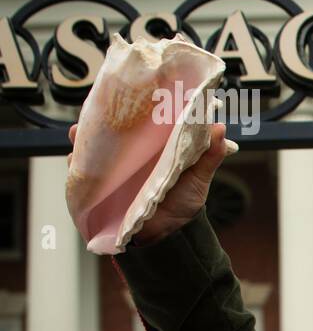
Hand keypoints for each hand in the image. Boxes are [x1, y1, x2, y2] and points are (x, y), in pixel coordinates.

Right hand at [67, 121, 233, 247]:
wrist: (171, 234)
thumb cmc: (186, 201)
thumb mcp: (199, 177)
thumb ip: (210, 155)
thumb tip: (220, 128)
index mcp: (155, 149)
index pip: (140, 125)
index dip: (132, 111)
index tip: (127, 96)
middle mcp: (133, 157)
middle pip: (113, 134)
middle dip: (101, 122)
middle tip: (97, 111)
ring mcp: (117, 171)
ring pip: (95, 150)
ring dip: (85, 140)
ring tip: (79, 132)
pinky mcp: (105, 188)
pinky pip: (87, 174)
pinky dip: (79, 165)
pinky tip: (75, 158)